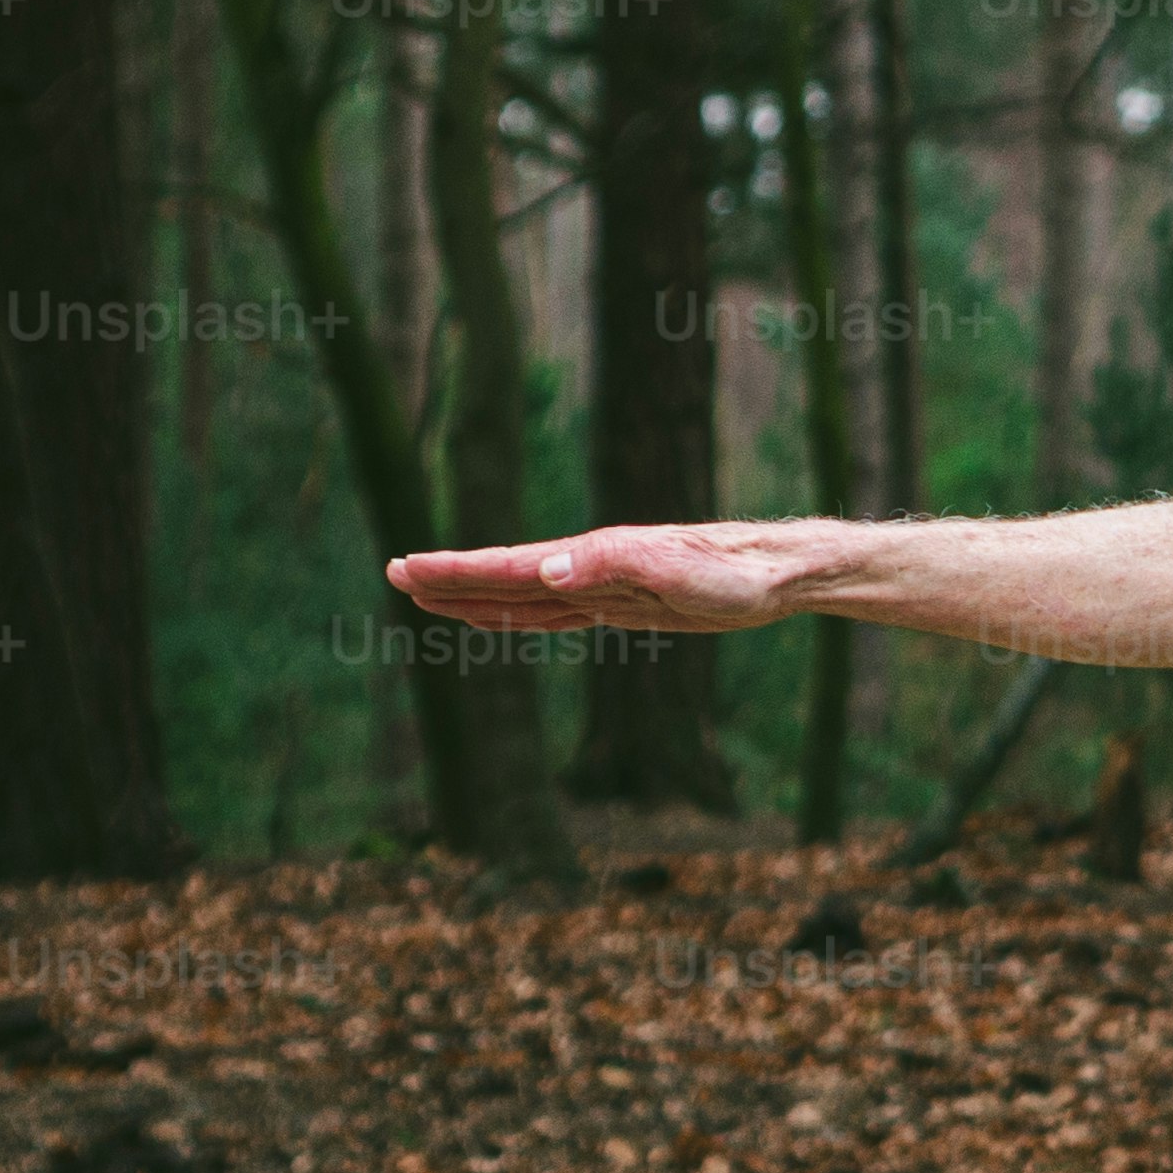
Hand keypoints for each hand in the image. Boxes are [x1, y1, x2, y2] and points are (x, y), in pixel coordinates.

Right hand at [389, 523, 810, 638]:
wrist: (779, 573)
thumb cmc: (739, 574)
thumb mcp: (682, 574)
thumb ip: (615, 567)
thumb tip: (545, 571)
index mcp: (594, 559)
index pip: (509, 566)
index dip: (455, 571)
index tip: (405, 568)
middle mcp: (590, 568)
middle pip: (505, 576)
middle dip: (449, 578)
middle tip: (393, 573)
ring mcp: (604, 586)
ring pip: (524, 595)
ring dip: (476, 594)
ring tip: (428, 593)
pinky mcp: (624, 605)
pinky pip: (557, 612)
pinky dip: (521, 612)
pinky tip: (502, 612)